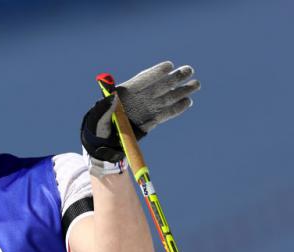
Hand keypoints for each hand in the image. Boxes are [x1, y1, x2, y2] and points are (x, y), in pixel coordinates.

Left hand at [80, 61, 199, 171]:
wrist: (103, 143)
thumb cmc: (97, 128)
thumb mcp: (97, 118)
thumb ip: (104, 108)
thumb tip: (112, 98)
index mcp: (125, 93)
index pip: (143, 79)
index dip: (155, 73)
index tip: (168, 66)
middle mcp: (138, 99)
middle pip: (159, 86)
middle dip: (174, 78)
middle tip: (189, 70)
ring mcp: (146, 109)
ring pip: (166, 98)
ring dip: (180, 91)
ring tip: (196, 84)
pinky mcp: (150, 121)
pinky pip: (165, 114)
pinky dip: (176, 109)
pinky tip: (188, 102)